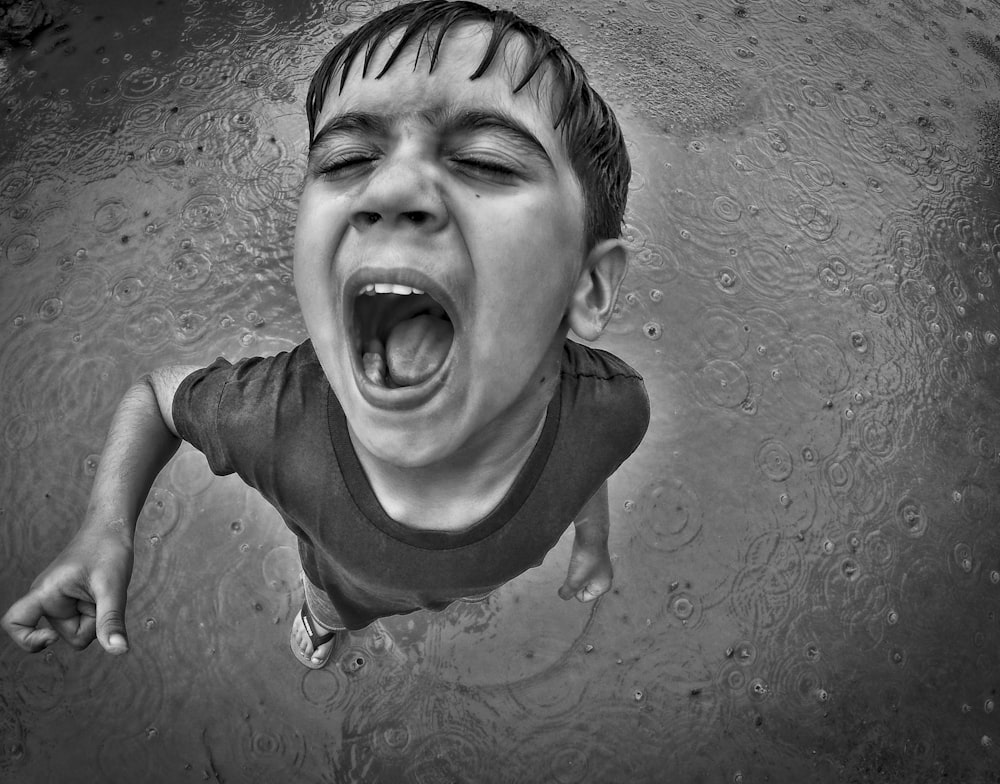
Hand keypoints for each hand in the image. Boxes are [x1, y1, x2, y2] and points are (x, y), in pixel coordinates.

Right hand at [2, 525, 133, 654]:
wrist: (112, 528)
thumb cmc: (108, 550)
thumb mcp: (113, 587)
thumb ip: (111, 620)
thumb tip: (119, 651)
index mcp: (45, 593)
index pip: (14, 622)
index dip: (28, 640)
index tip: (52, 637)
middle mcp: (48, 600)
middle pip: (72, 637)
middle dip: (93, 622)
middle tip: (102, 591)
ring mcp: (61, 602)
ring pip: (83, 631)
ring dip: (98, 616)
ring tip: (103, 588)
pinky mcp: (74, 603)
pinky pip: (88, 622)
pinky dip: (100, 612)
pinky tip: (104, 593)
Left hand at [558, 538, 612, 601]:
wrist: (591, 536)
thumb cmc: (585, 560)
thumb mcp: (573, 581)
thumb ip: (567, 593)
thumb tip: (563, 595)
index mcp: (603, 587)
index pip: (582, 598)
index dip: (575, 588)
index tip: (577, 575)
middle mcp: (605, 579)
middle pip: (582, 587)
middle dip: (576, 580)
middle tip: (578, 568)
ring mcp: (601, 568)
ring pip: (581, 576)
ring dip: (576, 571)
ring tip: (579, 561)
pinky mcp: (596, 559)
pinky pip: (583, 567)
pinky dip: (578, 563)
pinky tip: (580, 556)